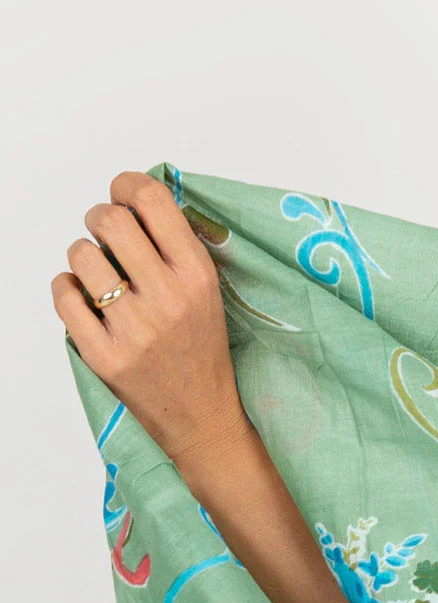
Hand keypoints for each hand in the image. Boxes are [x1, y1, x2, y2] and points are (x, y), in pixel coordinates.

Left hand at [51, 169, 249, 466]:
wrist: (203, 416)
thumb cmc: (201, 348)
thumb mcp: (208, 291)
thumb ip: (174, 246)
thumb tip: (130, 200)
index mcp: (196, 275)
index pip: (151, 200)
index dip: (126, 187)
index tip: (122, 196)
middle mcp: (167, 298)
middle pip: (110, 219)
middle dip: (99, 218)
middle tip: (105, 235)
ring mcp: (133, 328)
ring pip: (80, 254)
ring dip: (83, 256)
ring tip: (99, 274)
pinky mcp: (104, 354)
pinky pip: (63, 295)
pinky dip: (67, 289)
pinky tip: (84, 298)